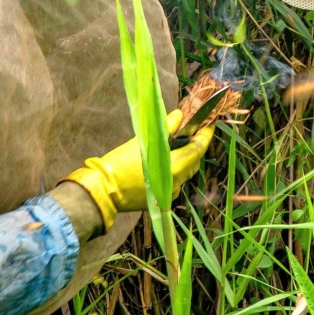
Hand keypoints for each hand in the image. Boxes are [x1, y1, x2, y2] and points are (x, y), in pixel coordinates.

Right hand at [58, 110, 213, 234]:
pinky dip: (176, 167)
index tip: (209, 122)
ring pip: (186, 171)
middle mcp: (176, 182)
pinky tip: (167, 158)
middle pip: (194, 160)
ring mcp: (170, 192)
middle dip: (196, 144)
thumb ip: (166, 128)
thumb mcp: (143, 142)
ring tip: (180, 141)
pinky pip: (176, 180)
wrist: (104, 190)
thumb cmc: (121, 163)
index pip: (198, 148)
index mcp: (175, 168)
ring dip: (186, 156)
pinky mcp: (162, 198)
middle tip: (193, 129)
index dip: (206, 134)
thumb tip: (180, 116)